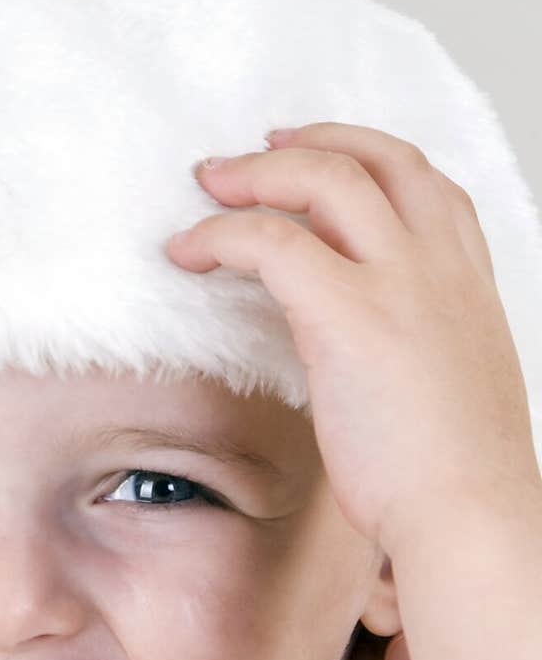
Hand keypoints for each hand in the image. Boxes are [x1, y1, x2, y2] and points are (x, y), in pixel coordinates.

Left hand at [167, 123, 538, 557]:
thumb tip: (384, 359)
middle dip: (306, 143)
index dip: (369, 158)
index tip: (323, 159)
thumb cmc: (460, 478)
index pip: (428, 186)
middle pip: (375, 159)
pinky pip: (269, 242)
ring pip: (322, 177)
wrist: (471, 515)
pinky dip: (219, 234)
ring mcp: (398, 283)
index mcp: (470, 285)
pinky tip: (187, 253)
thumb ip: (425, 350)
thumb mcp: (457, 389)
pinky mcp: (346, 314)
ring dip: (255, 171)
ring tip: (208, 185)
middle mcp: (441, 267)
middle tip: (250, 156)